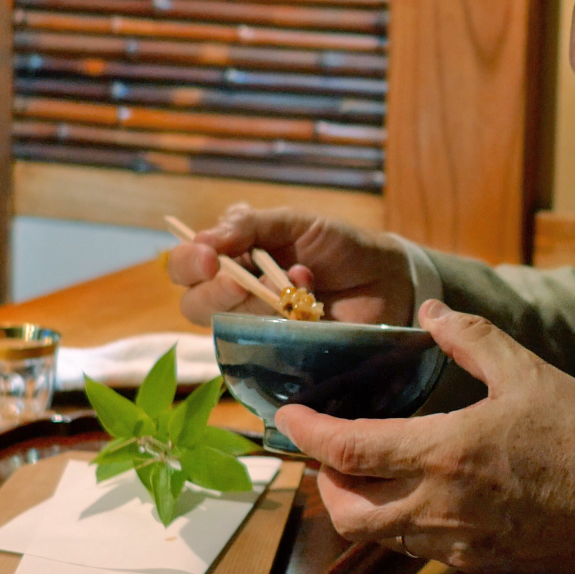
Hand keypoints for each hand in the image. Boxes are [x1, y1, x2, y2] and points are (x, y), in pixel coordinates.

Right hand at [165, 203, 415, 326]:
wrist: (386, 277)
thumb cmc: (337, 245)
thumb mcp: (294, 222)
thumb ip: (251, 225)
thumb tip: (205, 237)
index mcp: (234, 258)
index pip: (187, 265)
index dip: (189, 261)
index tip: (208, 255)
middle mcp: (239, 294)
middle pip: (194, 303)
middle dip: (210, 291)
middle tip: (233, 280)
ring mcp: (260, 326)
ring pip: (225, 327)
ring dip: (252, 301)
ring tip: (291, 280)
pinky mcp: (283, 351)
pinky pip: (264, 347)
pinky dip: (286, 318)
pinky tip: (311, 295)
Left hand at [276, 300, 574, 573]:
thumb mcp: (529, 372)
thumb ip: (472, 338)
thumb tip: (432, 312)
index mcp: (444, 452)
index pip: (347, 451)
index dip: (307, 435)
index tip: (287, 416)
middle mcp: (438, 506)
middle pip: (346, 510)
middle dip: (323, 481)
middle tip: (326, 448)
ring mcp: (454, 542)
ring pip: (375, 536)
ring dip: (357, 504)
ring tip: (365, 469)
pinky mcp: (474, 562)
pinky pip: (414, 548)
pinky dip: (396, 522)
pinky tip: (414, 492)